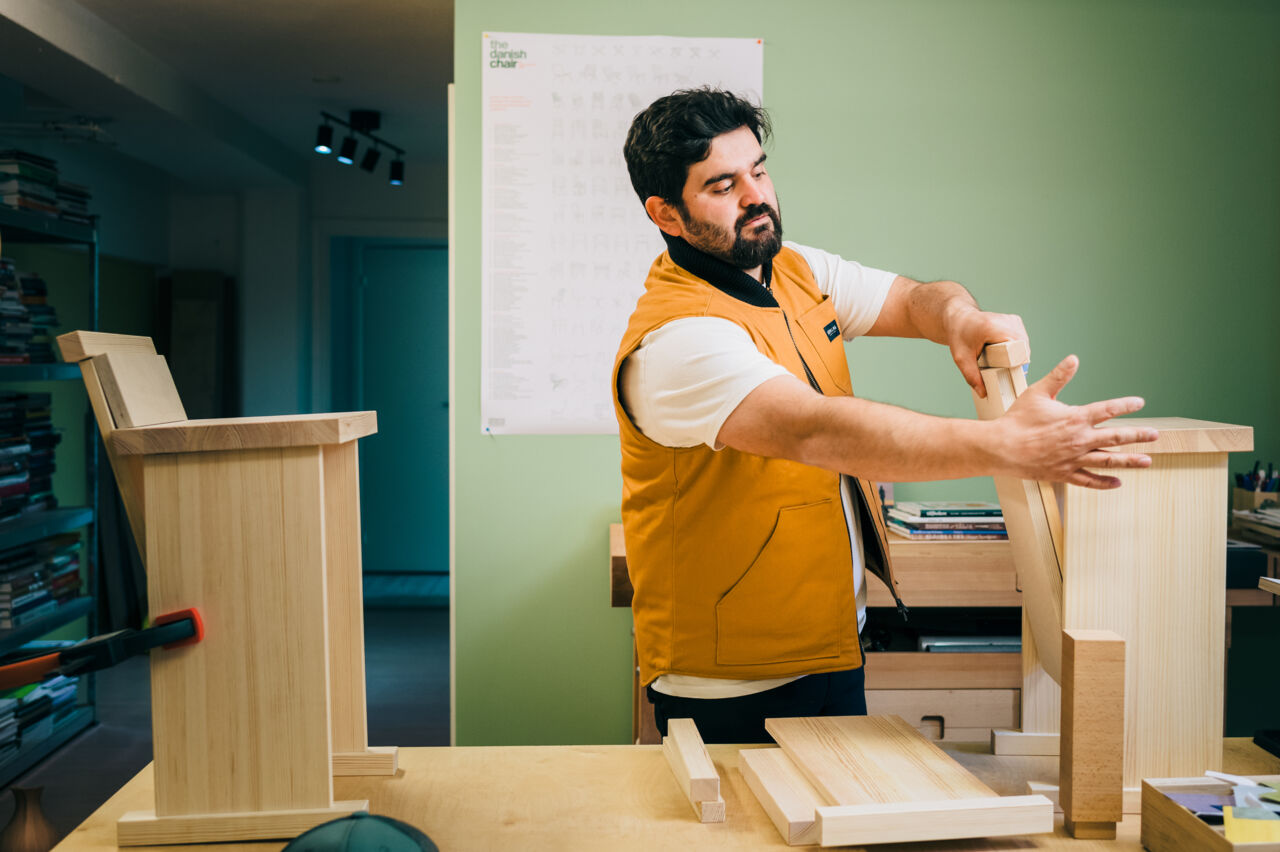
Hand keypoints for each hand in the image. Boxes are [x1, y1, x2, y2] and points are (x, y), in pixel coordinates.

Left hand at [945, 306, 1028, 397]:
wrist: (960, 317)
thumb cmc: (959, 335)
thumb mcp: (961, 358)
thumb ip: (971, 376)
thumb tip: (983, 394)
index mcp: (994, 328)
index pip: (1017, 352)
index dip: (1015, 366)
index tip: (1007, 374)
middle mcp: (1007, 322)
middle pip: (1022, 350)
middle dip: (1014, 364)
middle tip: (998, 367)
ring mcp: (1014, 320)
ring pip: (1024, 346)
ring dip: (1016, 357)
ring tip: (998, 358)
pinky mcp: (1016, 321)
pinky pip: (1023, 341)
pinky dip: (1016, 349)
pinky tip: (1003, 352)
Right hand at [995, 355, 1157, 488]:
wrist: (1001, 447)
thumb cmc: (1017, 420)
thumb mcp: (1038, 392)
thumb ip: (1058, 376)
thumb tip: (1073, 359)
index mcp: (1075, 418)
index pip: (1108, 409)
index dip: (1126, 405)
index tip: (1139, 403)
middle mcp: (1080, 440)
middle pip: (1117, 437)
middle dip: (1138, 435)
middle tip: (1154, 435)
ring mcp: (1074, 459)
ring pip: (1109, 461)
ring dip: (1130, 461)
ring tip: (1147, 461)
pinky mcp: (1064, 474)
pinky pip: (1089, 480)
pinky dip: (1104, 482)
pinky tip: (1117, 482)